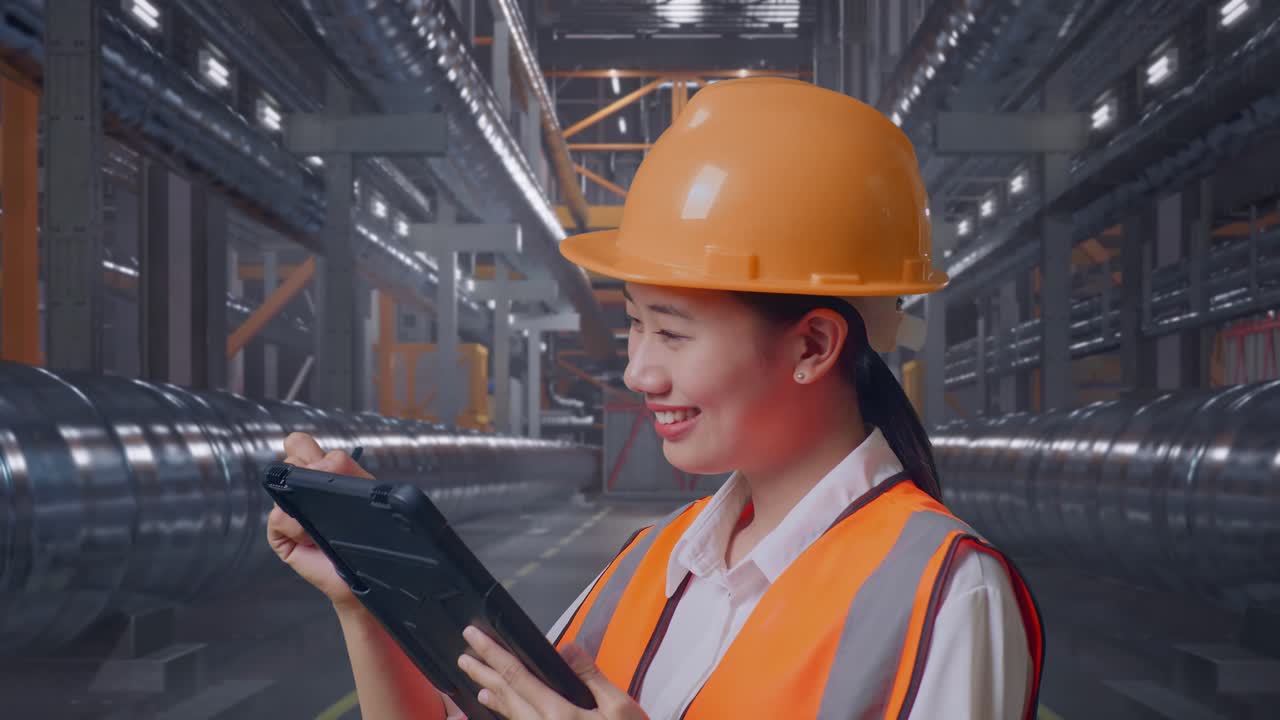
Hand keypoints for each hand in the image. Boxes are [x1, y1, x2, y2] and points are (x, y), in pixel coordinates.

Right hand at [267, 432, 373, 610]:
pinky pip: (279, 517)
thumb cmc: (371, 536)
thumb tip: (323, 461)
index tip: (324, 463)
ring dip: (308, 499)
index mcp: (322, 475)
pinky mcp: (281, 535)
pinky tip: (312, 537)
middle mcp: (302, 489)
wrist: (369, 575)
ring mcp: (289, 511)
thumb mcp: (364, 495)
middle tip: (328, 493)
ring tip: (326, 521)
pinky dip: (298, 526)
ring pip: (283, 485)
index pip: (300, 445)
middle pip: (291, 459)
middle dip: (310, 470)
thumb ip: (345, 472)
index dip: (305, 448)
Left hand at [457, 626, 648, 719]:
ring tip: (477, 685)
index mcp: (558, 713)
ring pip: (510, 716)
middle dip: (483, 674)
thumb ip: (591, 677)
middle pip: (506, 696)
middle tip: (464, 657)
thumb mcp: (619, 708)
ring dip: (493, 697)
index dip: (492, 654)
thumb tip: (566, 648)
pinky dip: (507, 715)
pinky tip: (503, 711)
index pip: (516, 676)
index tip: (474, 636)